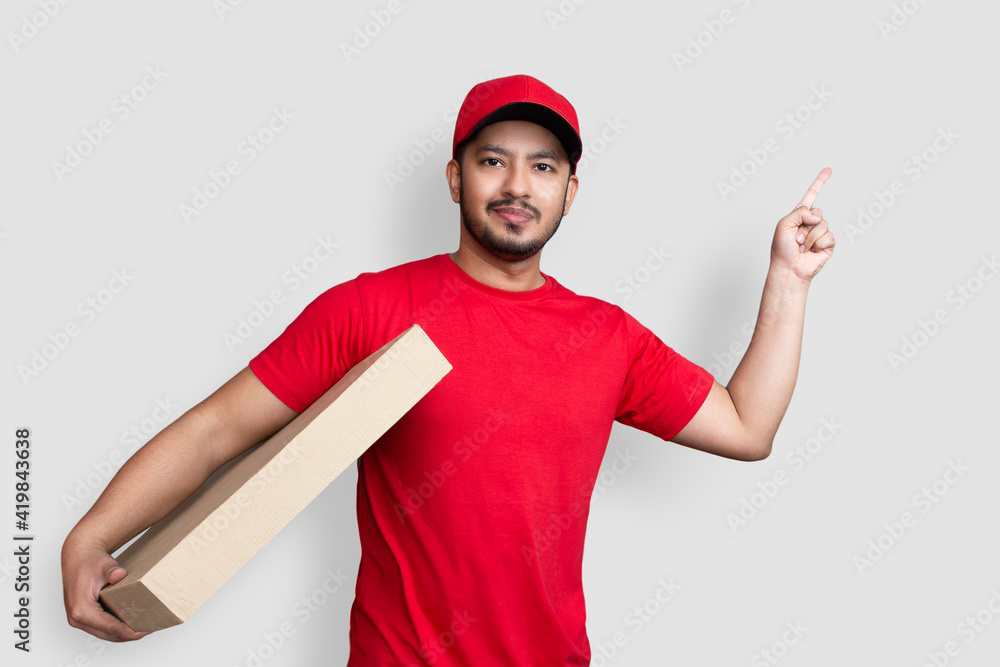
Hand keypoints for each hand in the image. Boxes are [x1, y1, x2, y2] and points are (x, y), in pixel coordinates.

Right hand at [61, 536, 149, 641]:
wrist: (78, 556)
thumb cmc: (90, 560)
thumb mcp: (103, 565)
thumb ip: (111, 571)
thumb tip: (119, 574)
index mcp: (81, 610)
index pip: (110, 628)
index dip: (130, 632)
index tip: (146, 631)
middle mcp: (76, 619)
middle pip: (108, 635)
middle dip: (130, 635)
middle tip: (150, 629)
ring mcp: (77, 620)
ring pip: (105, 634)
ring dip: (123, 633)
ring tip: (143, 627)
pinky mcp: (81, 617)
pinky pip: (101, 628)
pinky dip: (116, 628)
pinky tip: (131, 623)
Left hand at [770, 167, 834, 281]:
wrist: (789, 269)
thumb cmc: (782, 249)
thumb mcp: (784, 224)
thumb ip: (799, 212)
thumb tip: (818, 215)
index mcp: (798, 215)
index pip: (811, 196)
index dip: (819, 182)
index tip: (828, 170)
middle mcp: (810, 222)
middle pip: (818, 211)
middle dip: (805, 225)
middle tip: (796, 239)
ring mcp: (820, 233)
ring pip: (823, 224)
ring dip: (810, 237)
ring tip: (802, 246)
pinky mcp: (827, 244)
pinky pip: (828, 236)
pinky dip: (818, 244)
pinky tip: (811, 251)